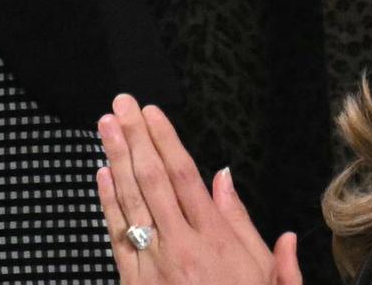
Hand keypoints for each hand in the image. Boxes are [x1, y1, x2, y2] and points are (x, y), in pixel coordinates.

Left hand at [99, 94, 299, 284]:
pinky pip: (117, 236)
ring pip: (130, 202)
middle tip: (120, 104)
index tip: (151, 113)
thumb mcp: (270, 278)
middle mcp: (182, 250)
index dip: (165, 140)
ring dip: (115, 159)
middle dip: (135, 137)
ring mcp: (154, 268)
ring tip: (106, 126)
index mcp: (217, 243)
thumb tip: (226, 179)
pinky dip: (108, 203)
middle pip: (151, 180)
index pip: (184, 177)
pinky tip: (102, 175)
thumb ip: (246, 225)